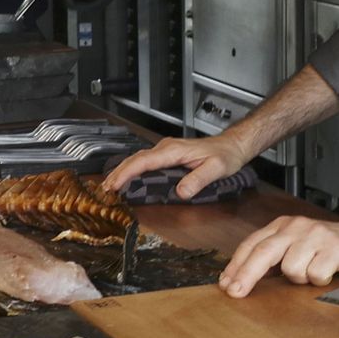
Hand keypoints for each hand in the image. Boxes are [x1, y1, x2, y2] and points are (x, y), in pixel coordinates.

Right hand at [104, 133, 250, 198]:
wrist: (232, 145)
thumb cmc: (225, 155)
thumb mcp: (216, 169)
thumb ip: (198, 180)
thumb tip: (181, 192)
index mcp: (174, 151)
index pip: (145, 161)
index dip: (127, 173)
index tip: (115, 184)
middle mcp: (167, 148)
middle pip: (136, 159)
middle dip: (118, 173)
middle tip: (106, 189)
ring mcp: (166, 150)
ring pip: (138, 159)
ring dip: (123, 171)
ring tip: (111, 186)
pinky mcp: (167, 155)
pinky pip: (145, 161)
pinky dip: (132, 169)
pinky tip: (127, 178)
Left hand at [218, 216, 338, 297]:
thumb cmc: (329, 249)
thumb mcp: (296, 247)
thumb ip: (273, 258)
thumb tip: (240, 279)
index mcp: (283, 226)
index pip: (252, 244)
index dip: (236, 266)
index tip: (225, 284)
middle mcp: (297, 227)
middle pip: (264, 252)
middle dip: (247, 275)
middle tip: (236, 292)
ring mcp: (316, 235)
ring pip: (292, 268)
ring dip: (300, 279)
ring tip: (314, 273)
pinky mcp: (335, 247)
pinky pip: (316, 274)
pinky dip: (320, 280)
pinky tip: (328, 273)